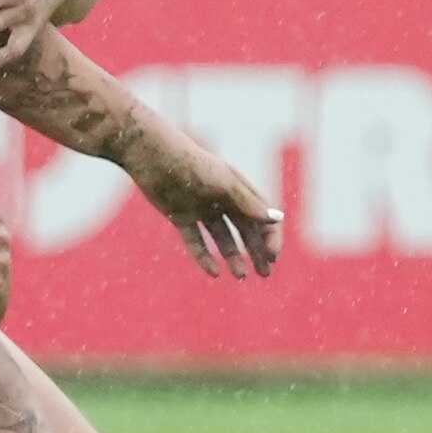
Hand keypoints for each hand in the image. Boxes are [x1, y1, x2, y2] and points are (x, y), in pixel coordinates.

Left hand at [119, 116, 282, 279]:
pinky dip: (204, 257)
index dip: (270, 236)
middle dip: (257, 251)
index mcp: (238, 188)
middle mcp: (222, 199)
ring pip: (223, 238)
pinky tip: (214, 273)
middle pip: (246, 229)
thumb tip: (278, 218)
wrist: (153, 156)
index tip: (272, 256)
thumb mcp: (225, 185)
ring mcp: (201, 208)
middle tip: (265, 274)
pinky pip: (196, 241)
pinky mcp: (180, 216)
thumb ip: (250, 204)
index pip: (262, 216)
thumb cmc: (193, 165)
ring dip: (234, 256)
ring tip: (241, 276)